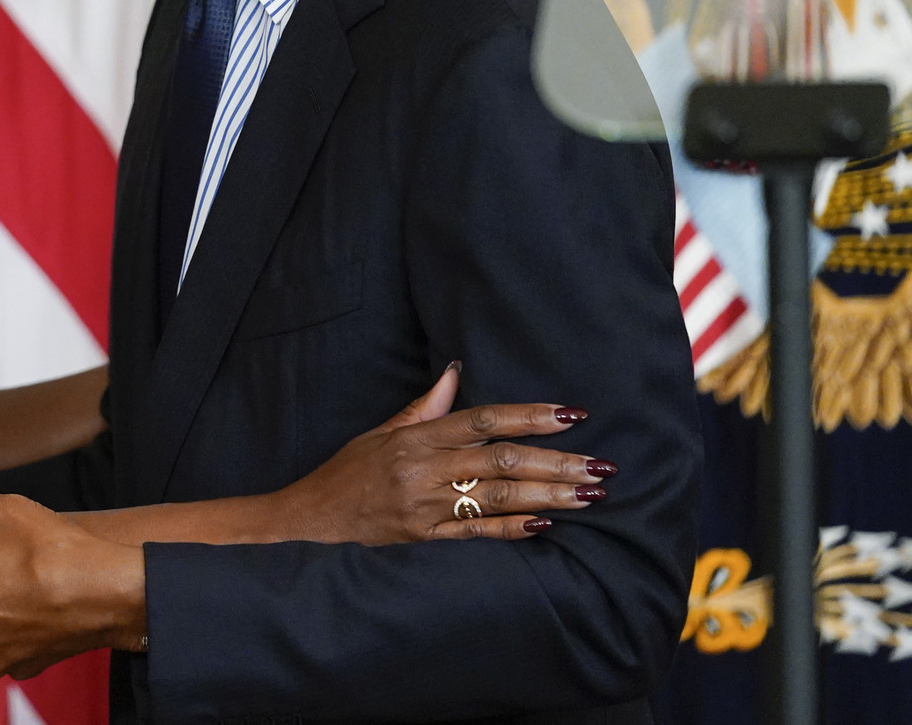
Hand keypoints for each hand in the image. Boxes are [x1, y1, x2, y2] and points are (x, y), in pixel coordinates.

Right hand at [269, 363, 612, 543]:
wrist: (311, 520)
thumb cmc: (349, 472)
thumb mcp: (382, 432)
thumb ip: (426, 408)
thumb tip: (455, 371)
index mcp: (416, 438)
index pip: (482, 420)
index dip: (529, 415)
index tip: (572, 414)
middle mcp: (423, 469)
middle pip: (500, 461)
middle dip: (556, 462)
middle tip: (601, 464)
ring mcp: (425, 507)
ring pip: (496, 498)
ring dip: (549, 495)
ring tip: (591, 494)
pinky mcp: (424, 540)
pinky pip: (474, 534)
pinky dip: (511, 529)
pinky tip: (546, 524)